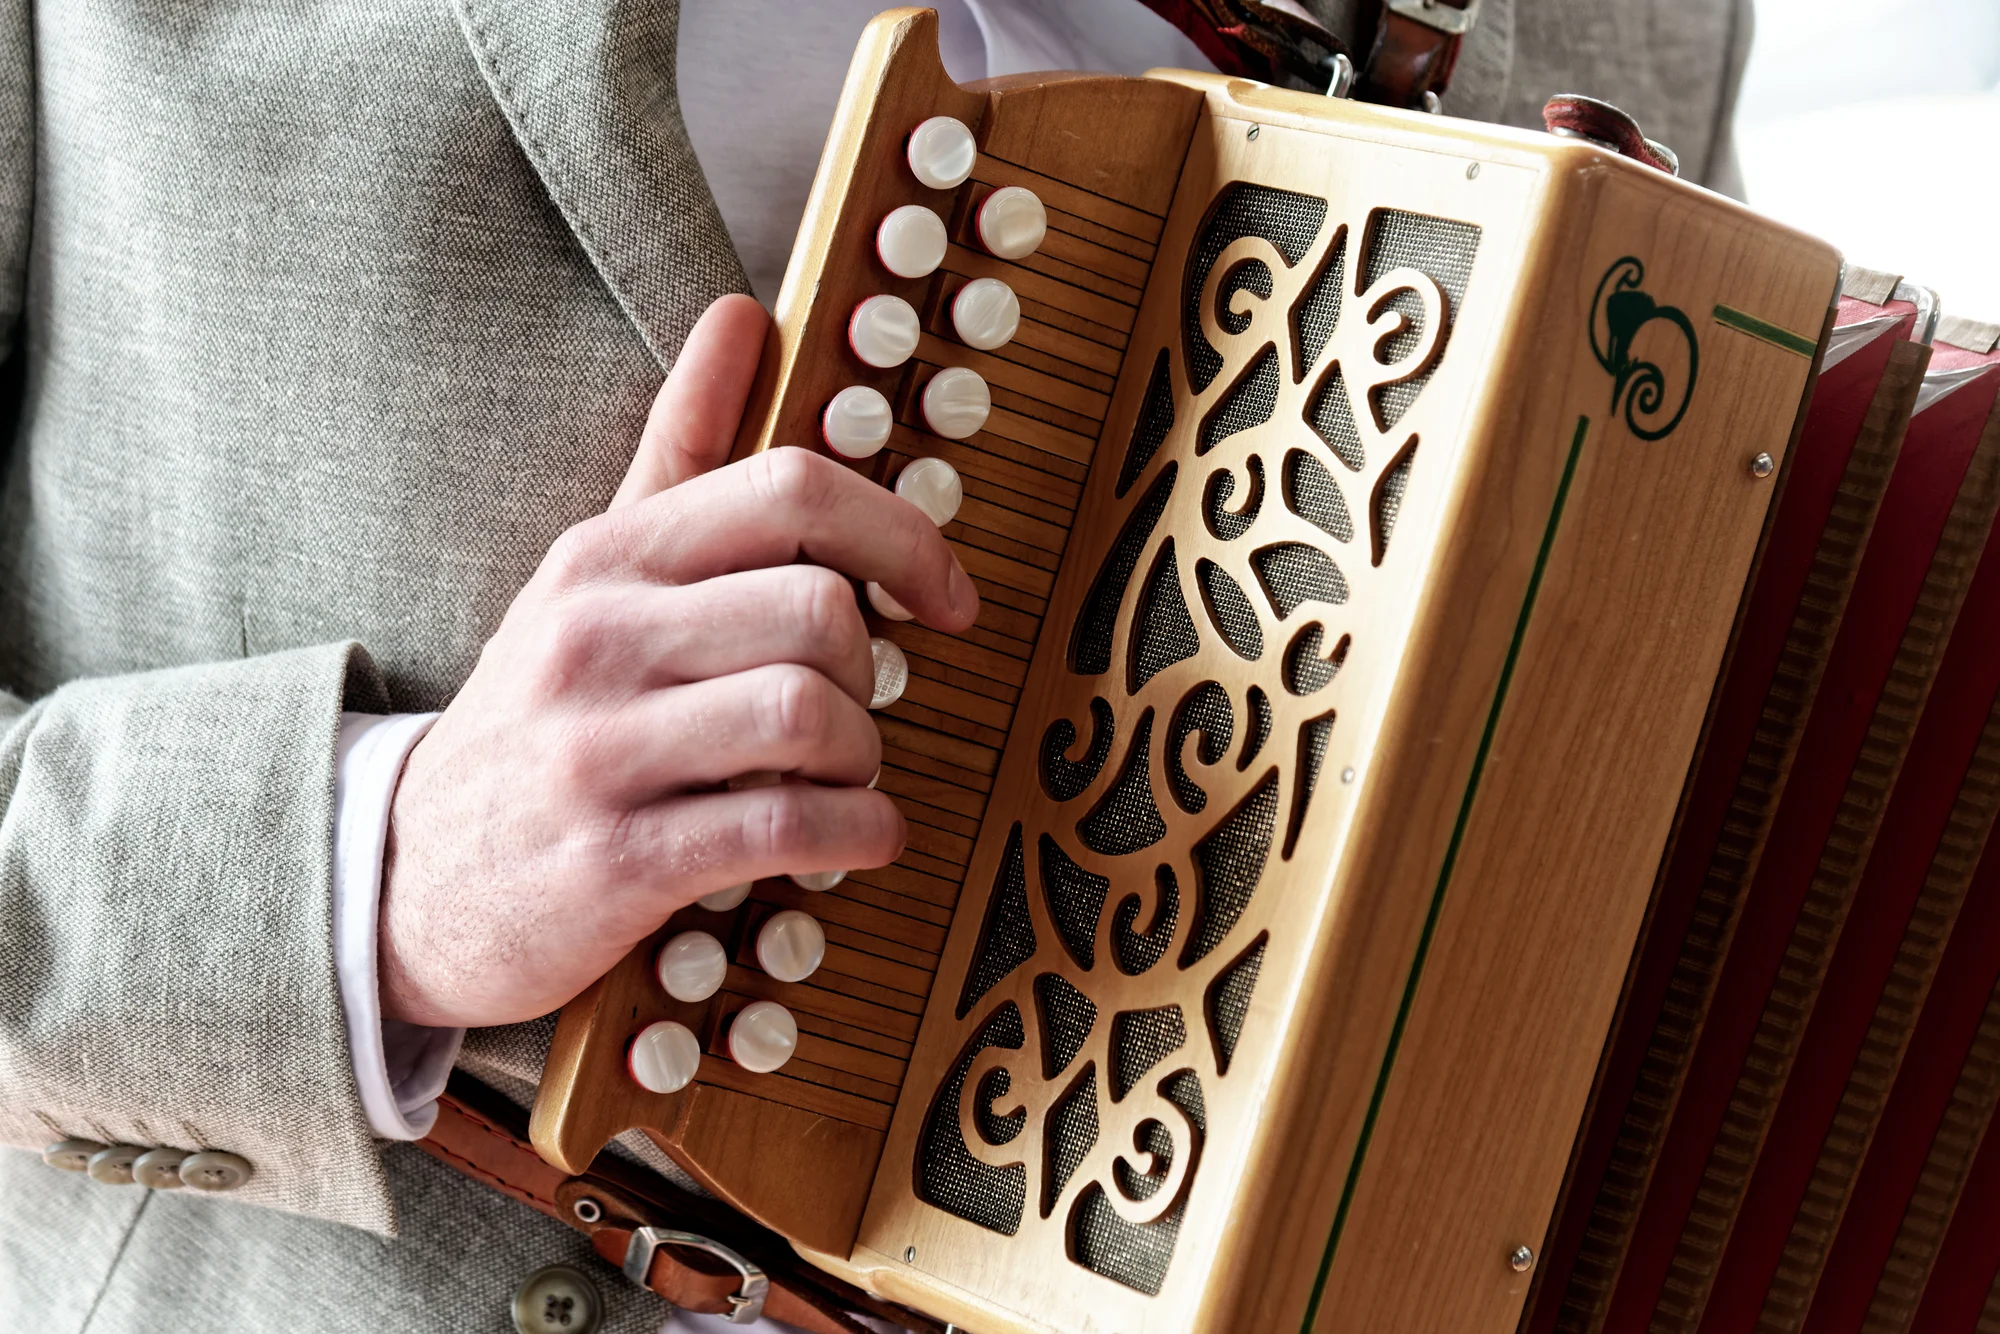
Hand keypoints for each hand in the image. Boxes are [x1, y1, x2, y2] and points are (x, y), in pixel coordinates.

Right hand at [377, 295, 978, 1027]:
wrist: (406, 879)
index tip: (948, 598)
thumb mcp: (589, 574)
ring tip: (844, 778)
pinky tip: (858, 837)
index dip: (904, 536)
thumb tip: (745, 312)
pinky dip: (858, 835)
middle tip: (858, 711)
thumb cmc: (537, 718)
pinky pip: (783, 827)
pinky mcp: (615, 861)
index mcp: (606, 555)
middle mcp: (594, 636)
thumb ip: (677, 450)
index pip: (790, 489)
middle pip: (821, 611)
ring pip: (810, 715)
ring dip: (865, 759)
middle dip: (874, 673)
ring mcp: (598, 751)